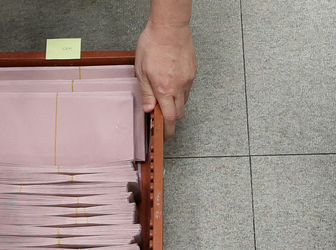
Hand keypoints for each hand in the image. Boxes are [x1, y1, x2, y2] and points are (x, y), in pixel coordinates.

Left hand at [136, 21, 195, 137]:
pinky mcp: (193, 71)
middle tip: (164, 120)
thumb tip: (148, 109)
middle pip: (180, 113)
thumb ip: (146, 92)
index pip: (170, 119)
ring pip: (185, 100)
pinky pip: (188, 87)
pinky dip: (181, 90)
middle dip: (172, 120)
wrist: (170, 27)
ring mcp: (188, 79)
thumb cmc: (154, 44)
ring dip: (176, 104)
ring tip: (166, 96)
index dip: (168, 131)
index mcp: (165, 89)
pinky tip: (173, 82)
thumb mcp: (141, 70)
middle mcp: (179, 87)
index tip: (164, 136)